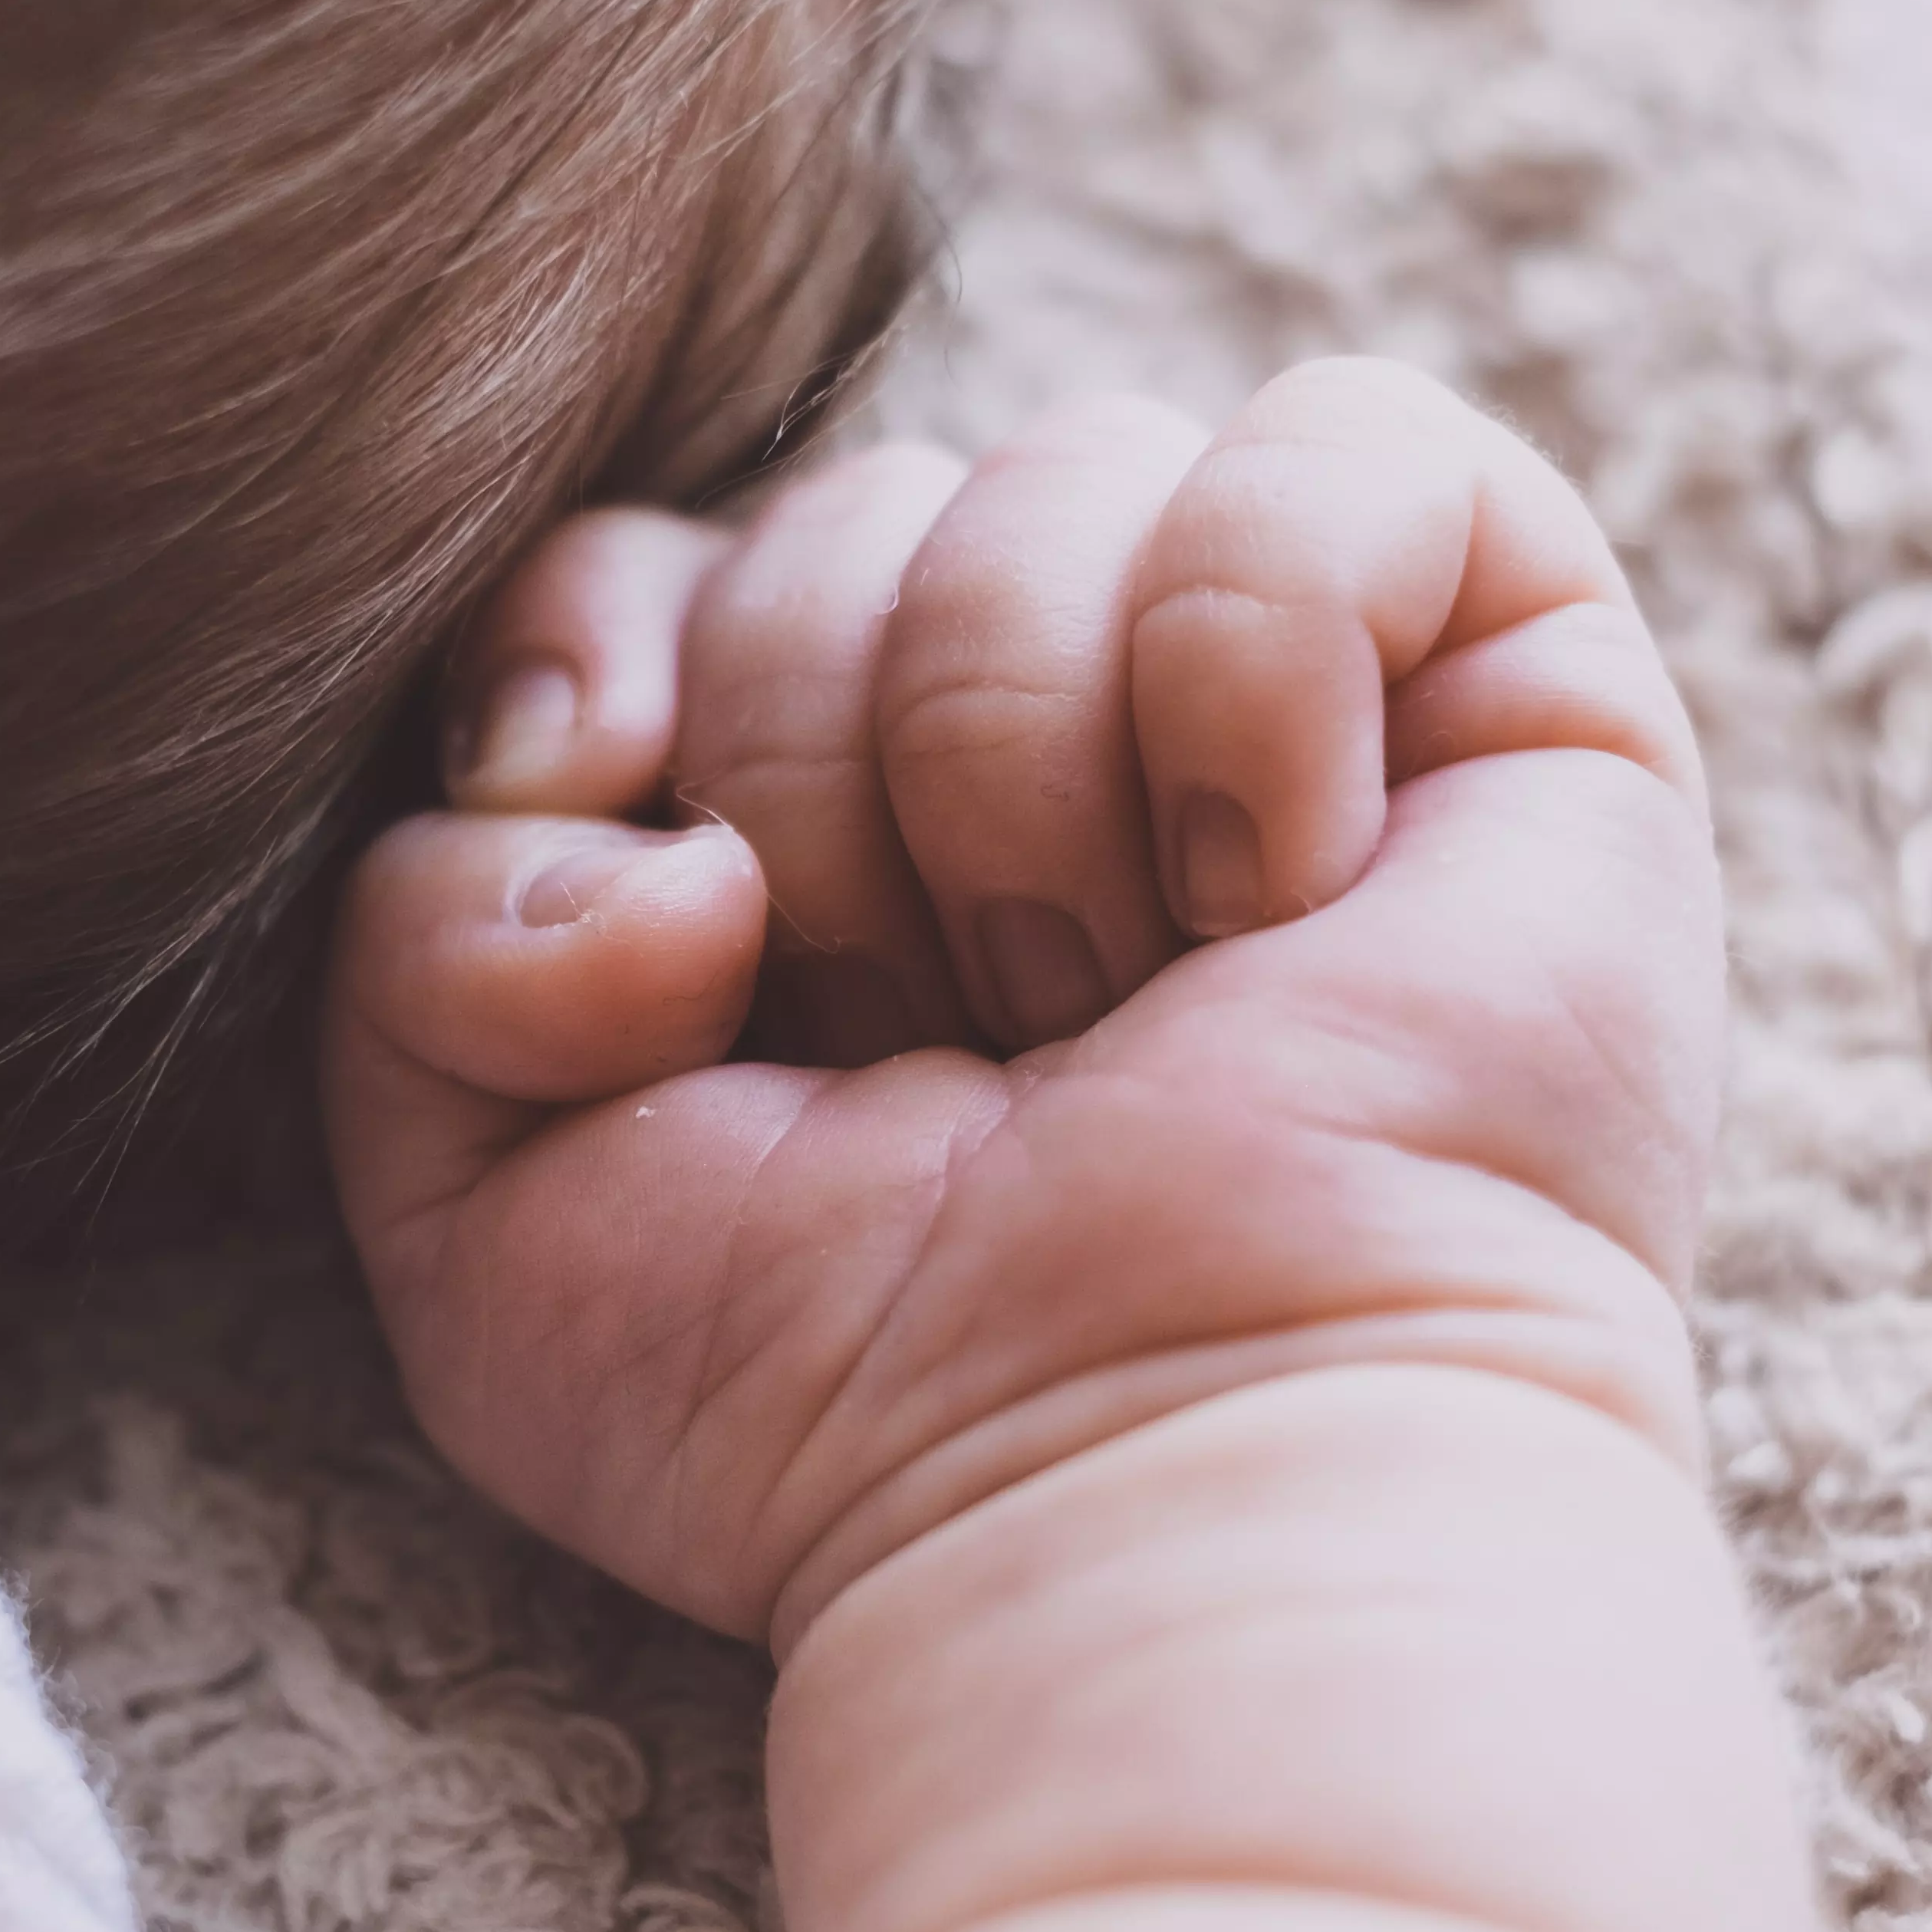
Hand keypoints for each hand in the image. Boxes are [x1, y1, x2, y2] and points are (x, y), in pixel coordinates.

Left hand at [327, 359, 1726, 1648]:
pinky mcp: (1508, 655)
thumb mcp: (481, 1198)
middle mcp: (1030, 716)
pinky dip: (1261, 661)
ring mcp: (1274, 678)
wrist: (1142, 1489)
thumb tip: (607, 770)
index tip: (675, 943)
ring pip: (1056, 468)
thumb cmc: (836, 1395)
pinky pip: (1337, 442)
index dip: (604, 686)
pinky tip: (1286, 891)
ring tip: (1119, 1012)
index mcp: (802, 811)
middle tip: (953, 1056)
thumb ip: (424, 923)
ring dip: (1033, 788)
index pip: (637, 559)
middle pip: (834, 511)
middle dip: (834, 804)